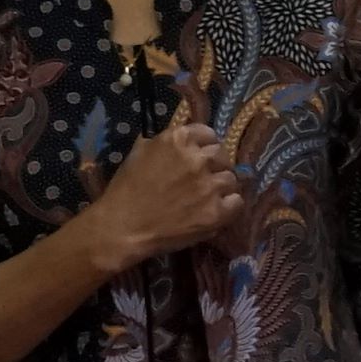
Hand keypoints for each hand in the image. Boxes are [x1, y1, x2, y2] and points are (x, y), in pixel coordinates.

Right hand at [78, 102, 249, 270]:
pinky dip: (229, 206)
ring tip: (207, 197)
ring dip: (222, 186)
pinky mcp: (216, 211)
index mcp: (179, 138)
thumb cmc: (126, 190)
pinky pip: (237, 202)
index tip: (200, 157)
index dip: (205, 146)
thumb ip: (164, 142)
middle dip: (214, 166)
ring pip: (231, 178)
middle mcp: (198, 158)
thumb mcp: (140, 152)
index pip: (208, 134)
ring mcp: (209, 185)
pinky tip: (216, 210)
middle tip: (203, 180)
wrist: (123, 227)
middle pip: (222, 155)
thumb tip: (182, 139)